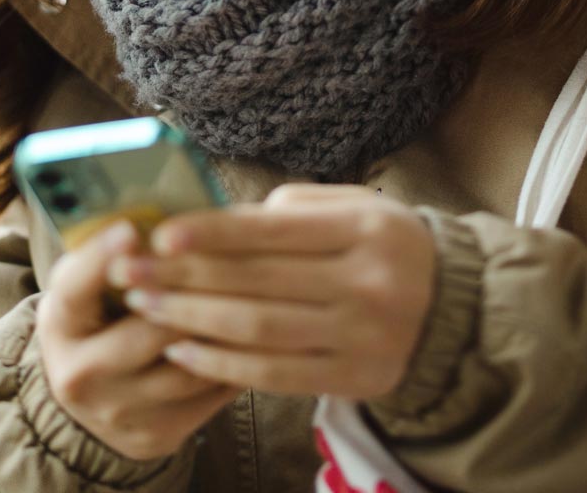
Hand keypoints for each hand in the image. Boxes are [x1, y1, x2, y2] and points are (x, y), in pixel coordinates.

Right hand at [35, 220, 238, 460]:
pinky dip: (238, 360)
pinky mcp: (154, 435)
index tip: (131, 228)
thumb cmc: (102, 311)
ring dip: (229, 327)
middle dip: (197, 291)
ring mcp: (118, 412)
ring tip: (262, 290)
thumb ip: (116, 246)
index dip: (103, 258)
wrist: (90, 392)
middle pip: (150, 328)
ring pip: (190, 364)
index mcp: (60, 321)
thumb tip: (164, 202)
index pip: (76, 287)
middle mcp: (80, 374)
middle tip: (240, 256)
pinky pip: (210, 393)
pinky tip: (259, 330)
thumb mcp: (92, 276)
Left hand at [106, 184, 437, 400]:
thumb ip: (295, 208)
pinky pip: (275, 375)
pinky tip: (184, 349)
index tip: (161, 235)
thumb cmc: (387, 245)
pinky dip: (223, 364)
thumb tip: (223, 224)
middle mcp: (367, 282)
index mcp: (365, 228)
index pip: (275, 231)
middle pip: (258, 283)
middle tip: (132, 273)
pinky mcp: (354, 379)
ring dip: (193, 320)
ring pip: (259, 330)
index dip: (213, 234)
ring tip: (145, 308)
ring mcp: (362, 336)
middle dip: (185, 279)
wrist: (454, 307)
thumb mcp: (357, 207)